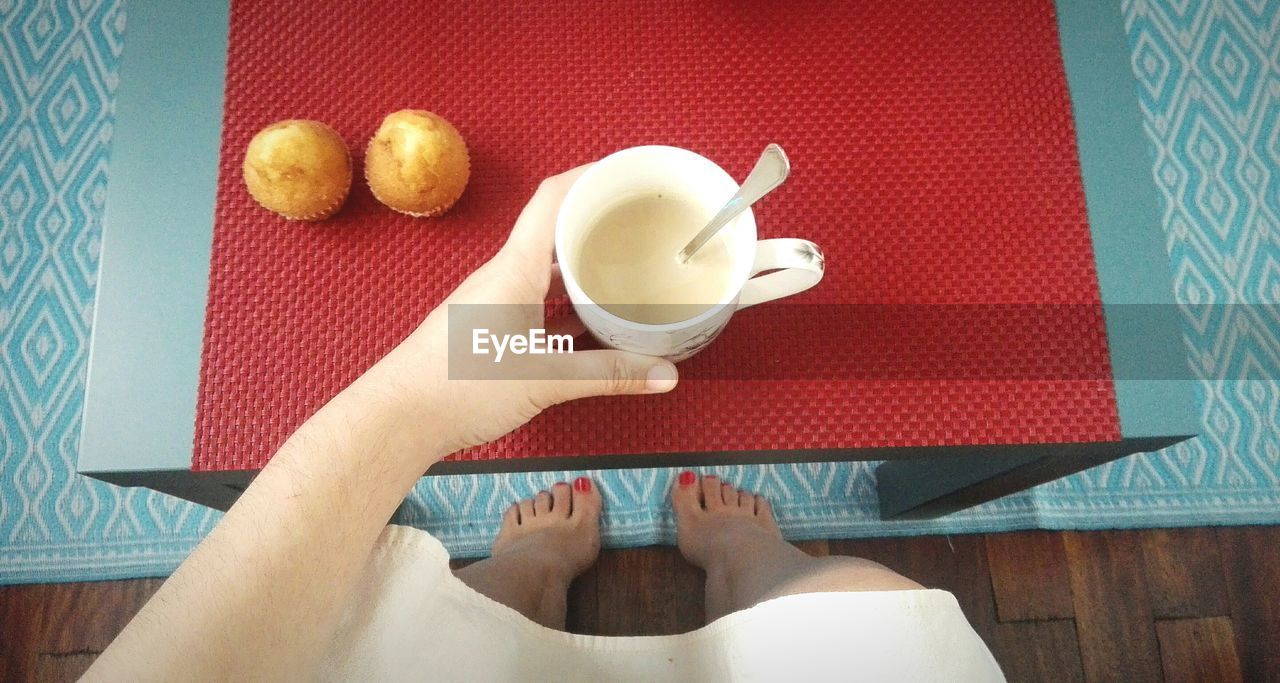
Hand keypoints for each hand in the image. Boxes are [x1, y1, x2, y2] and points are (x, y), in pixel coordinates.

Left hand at [356, 166, 679, 457]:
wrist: (397, 418)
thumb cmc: (461, 386)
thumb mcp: (545, 380)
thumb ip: (608, 376)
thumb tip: (667, 375)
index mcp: (515, 268)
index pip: (552, 200)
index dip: (589, 176)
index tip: (627, 172)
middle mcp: (503, 276)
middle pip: (553, 232)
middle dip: (595, 223)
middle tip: (640, 225)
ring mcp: (493, 303)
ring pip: (545, 271)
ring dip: (580, 267)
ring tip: (625, 269)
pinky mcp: (488, 331)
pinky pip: (534, 304)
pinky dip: (564, 307)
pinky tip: (589, 326)